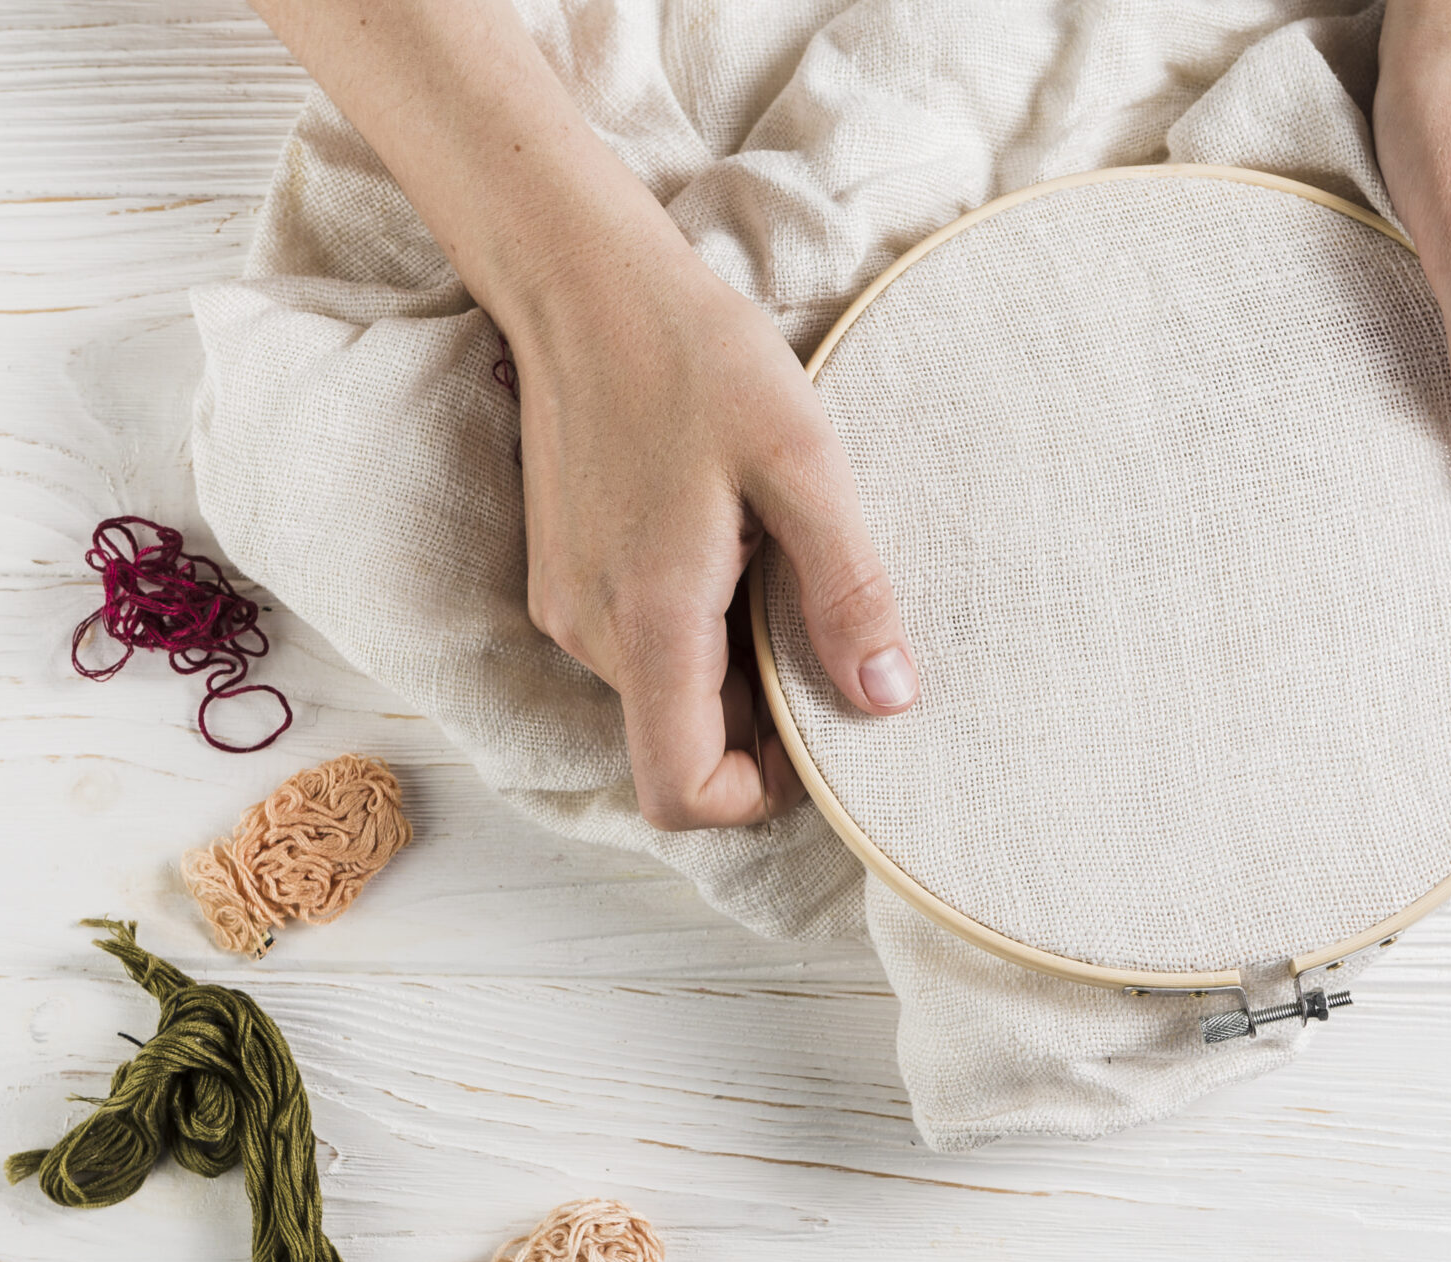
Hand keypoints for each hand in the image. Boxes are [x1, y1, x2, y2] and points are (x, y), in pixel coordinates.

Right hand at [511, 234, 915, 827]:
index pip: (682, 789)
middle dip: (758, 714)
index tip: (815, 728)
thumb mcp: (803, 461)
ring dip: (727, 662)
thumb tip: (889, 699)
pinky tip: (721, 537)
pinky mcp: (561, 578)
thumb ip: (847, 589)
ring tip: (764, 557)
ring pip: (662, 695)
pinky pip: (637, 646)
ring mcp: (567, 607)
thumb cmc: (695, 355)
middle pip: (679, 744)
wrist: (583, 280)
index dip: (757, 792)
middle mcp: (592, 632)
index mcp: (653, 618)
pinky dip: (692, 626)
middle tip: (810, 611)